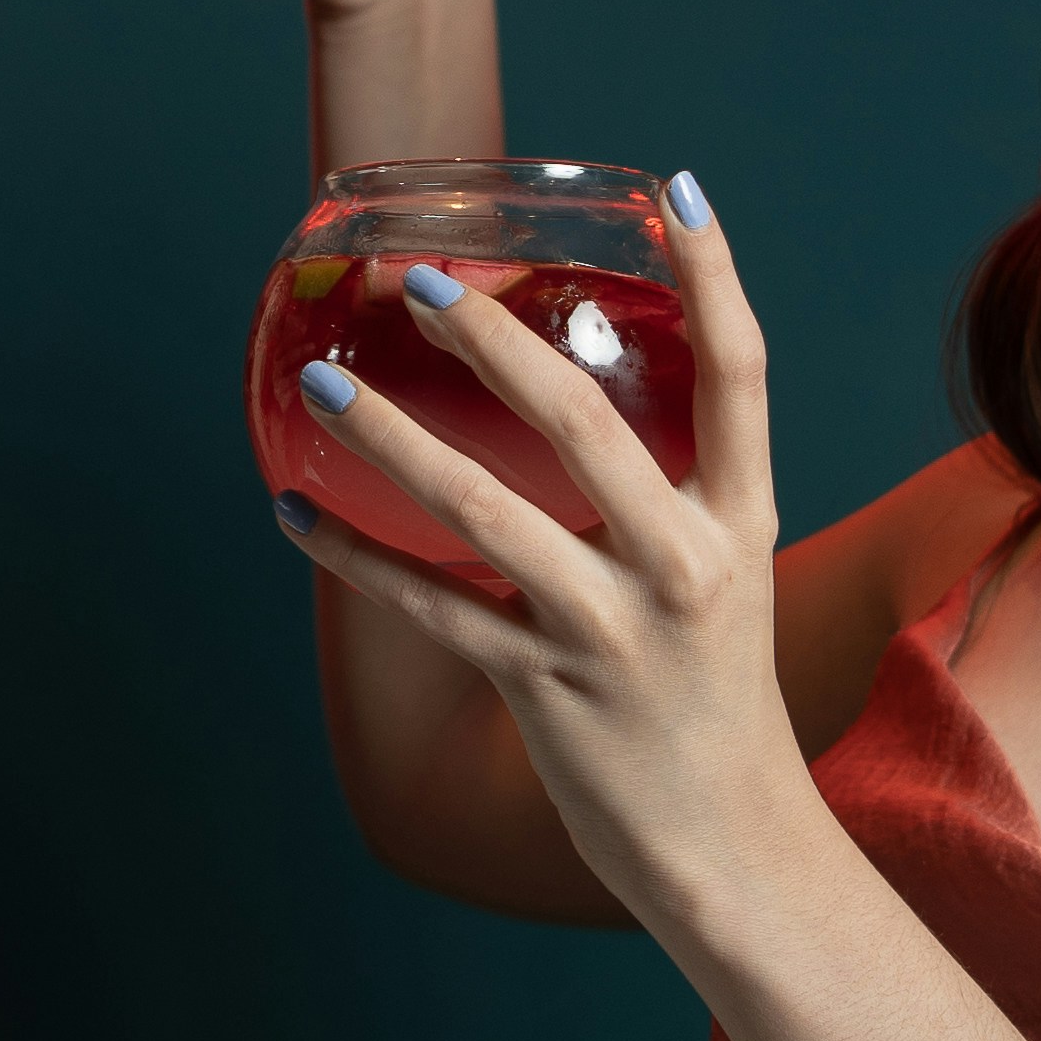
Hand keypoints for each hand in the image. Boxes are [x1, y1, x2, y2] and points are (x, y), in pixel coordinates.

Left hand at [276, 191, 802, 905]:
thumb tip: (560, 396)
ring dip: (389, 438)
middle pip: (582, 419)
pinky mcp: (545, 687)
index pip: (744, 373)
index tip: (676, 190)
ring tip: (322, 384)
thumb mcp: (719, 578)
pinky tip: (296, 517)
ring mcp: (612, 627)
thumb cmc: (712, 700)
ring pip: (481, 506)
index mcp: (741, 520)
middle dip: (492, 340)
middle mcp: (686, 563)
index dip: (716, 276)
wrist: (734, 849)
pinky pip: (429, 606)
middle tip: (419, 282)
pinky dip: (354, 559)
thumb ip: (663, 496)